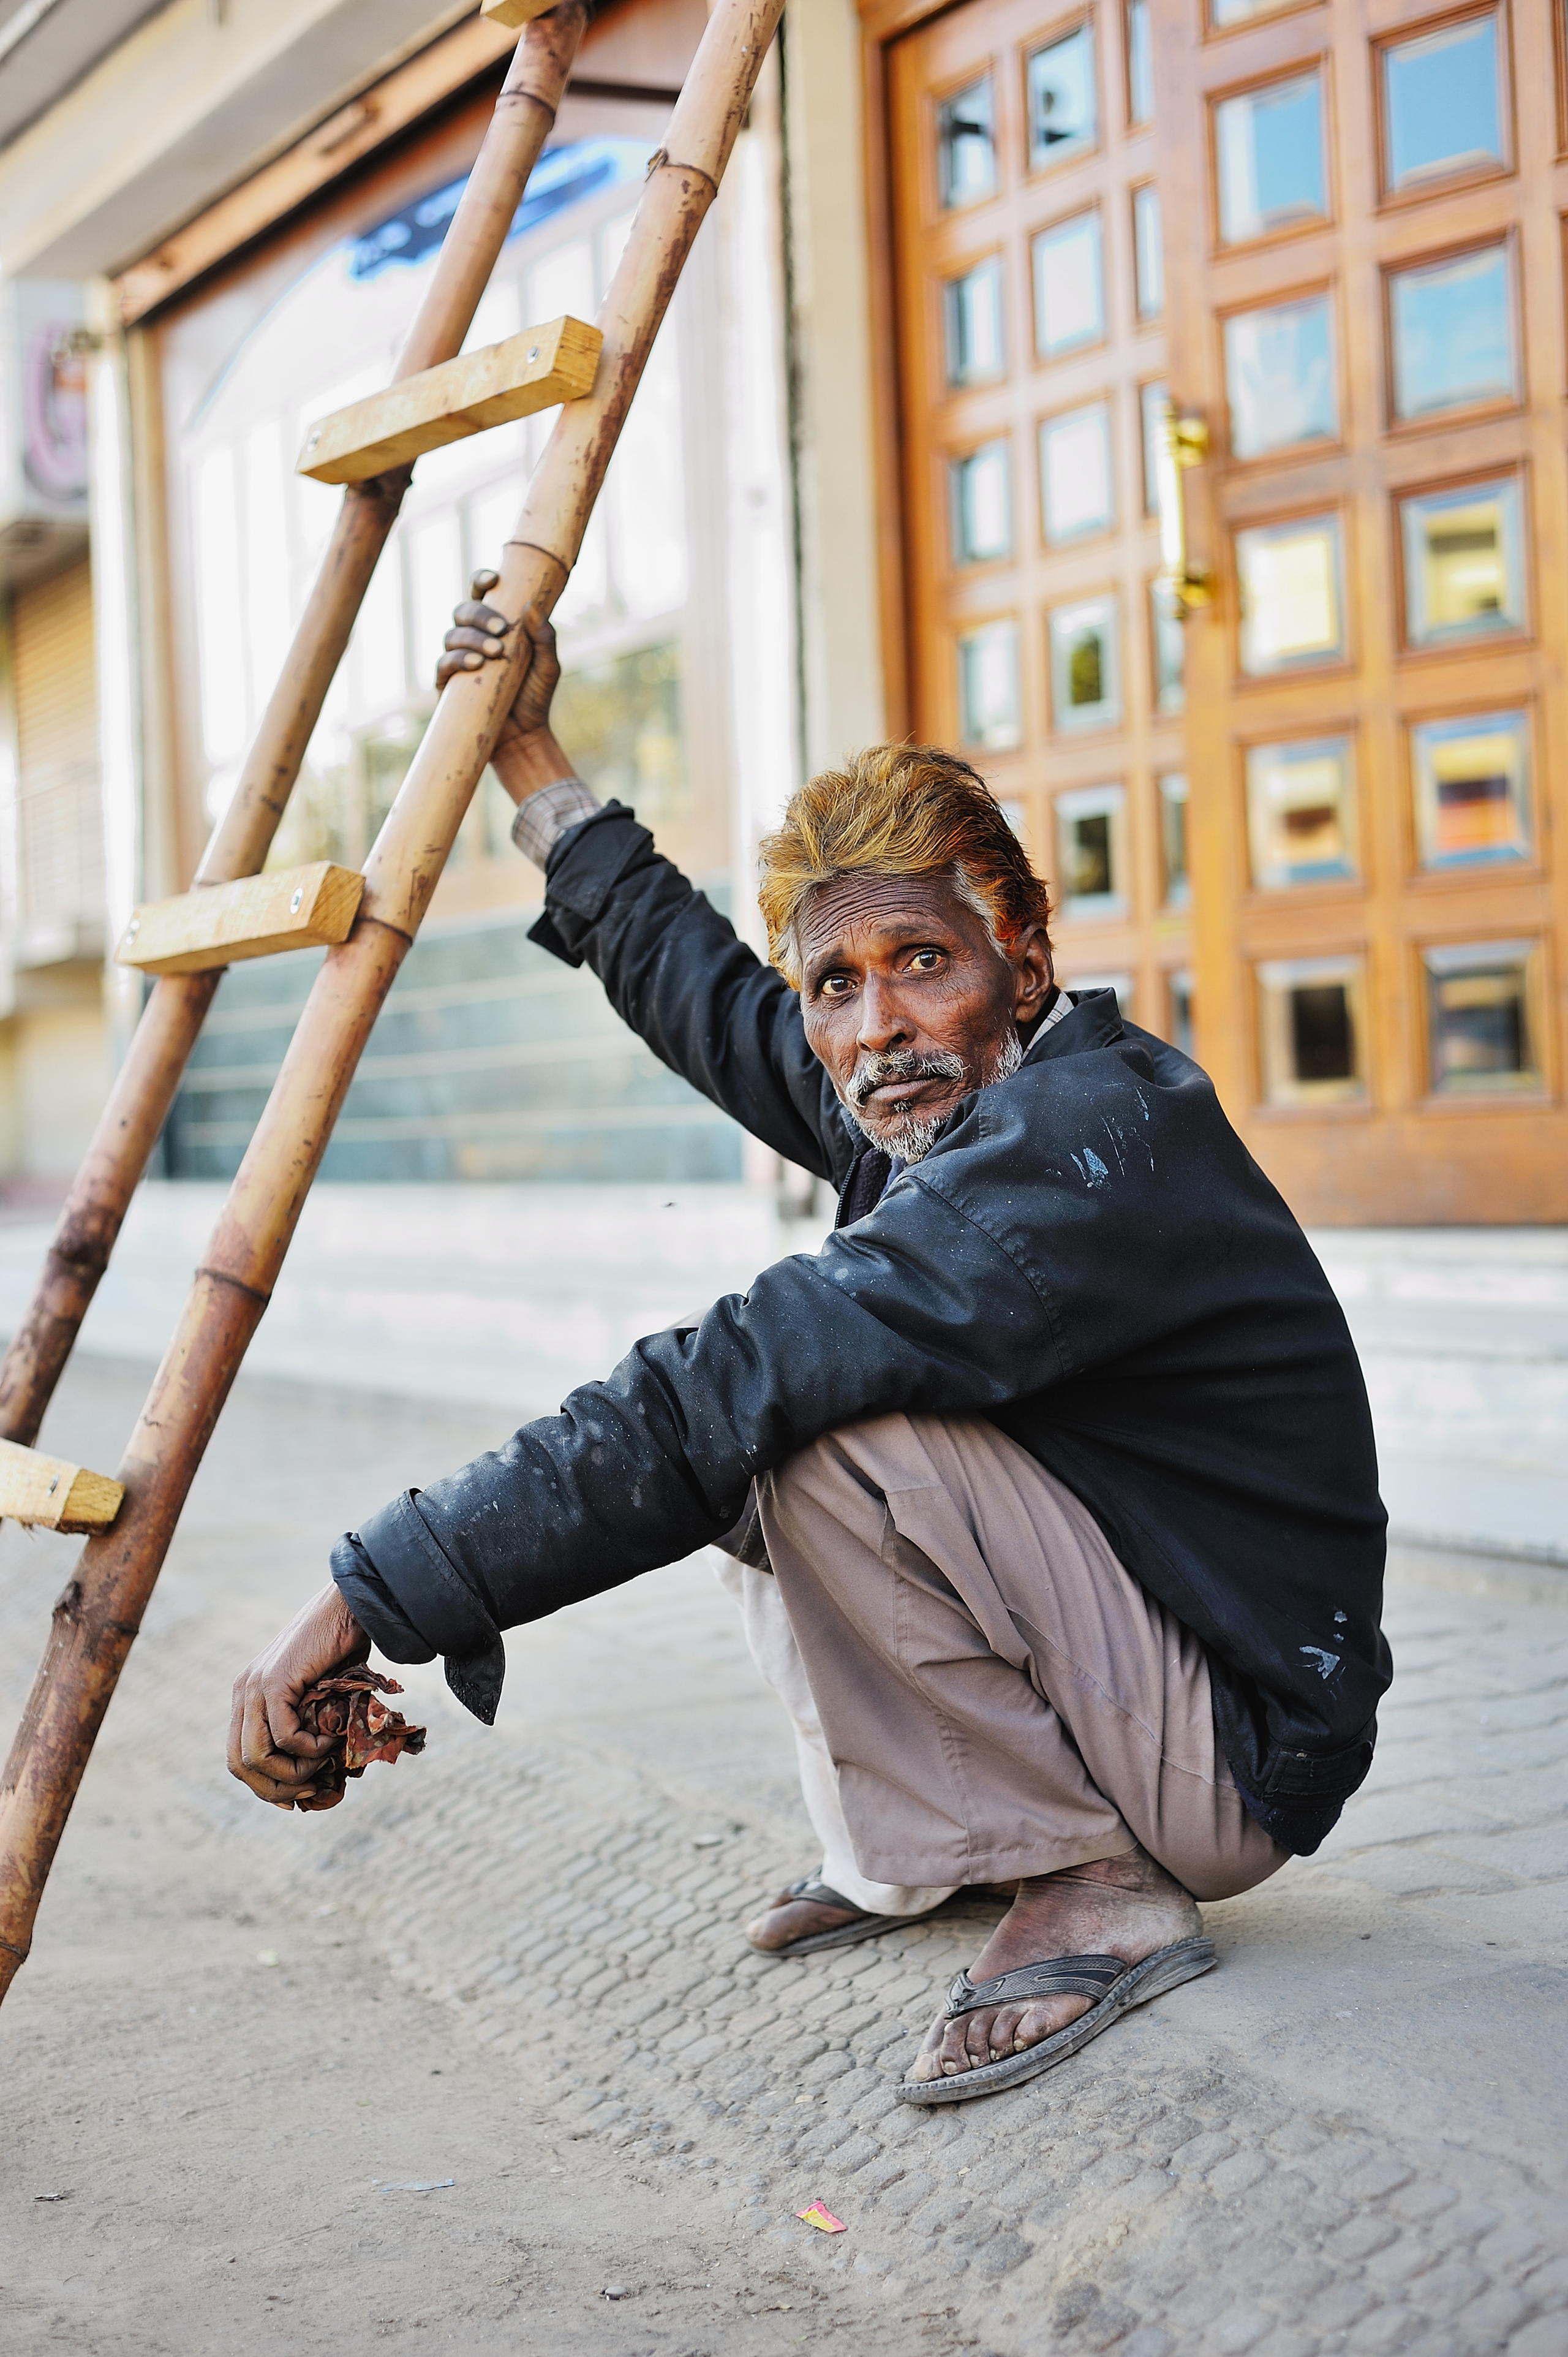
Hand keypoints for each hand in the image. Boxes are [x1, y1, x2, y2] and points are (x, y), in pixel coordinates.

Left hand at [228, 1582, 369, 1809]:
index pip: (237, 1757)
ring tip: (323, 1763)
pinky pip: (285, 1736)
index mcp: (247, 1696)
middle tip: (309, 1790)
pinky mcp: (275, 1682)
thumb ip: (306, 1722)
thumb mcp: (315, 1695)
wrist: (349, 1606)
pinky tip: (330, 1740)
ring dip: (294, 1771)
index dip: (263, 1785)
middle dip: (274, 1788)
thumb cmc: (342, 1648)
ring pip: (256, 1756)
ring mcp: (254, 1687)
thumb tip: (316, 1770)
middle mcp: (243, 1692)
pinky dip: (310, 1749)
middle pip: (238, 1764)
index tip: (296, 1795)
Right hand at [435, 568, 563, 774]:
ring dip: (472, 639)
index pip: (481, 595)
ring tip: (496, 653)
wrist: (524, 736)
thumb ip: (544, 637)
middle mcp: (472, 639)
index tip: (495, 579)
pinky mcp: (447, 684)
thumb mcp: (548, 665)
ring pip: (452, 634)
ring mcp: (457, 660)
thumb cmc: (535, 696)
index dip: (482, 581)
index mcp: (494, 626)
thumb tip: (532, 606)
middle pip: (463, 610)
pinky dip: (458, 660)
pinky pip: (444, 663)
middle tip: (501, 628)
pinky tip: (476, 664)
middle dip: (479, 614)